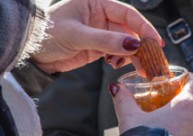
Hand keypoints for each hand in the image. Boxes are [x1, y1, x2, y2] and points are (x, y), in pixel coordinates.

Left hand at [32, 0, 160, 73]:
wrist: (31, 53)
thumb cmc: (47, 34)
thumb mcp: (77, 36)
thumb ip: (106, 40)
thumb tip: (133, 44)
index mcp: (97, 4)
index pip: (127, 14)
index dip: (144, 27)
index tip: (155, 42)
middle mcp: (102, 16)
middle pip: (131, 30)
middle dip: (142, 46)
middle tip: (152, 60)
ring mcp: (102, 33)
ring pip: (127, 43)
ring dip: (135, 56)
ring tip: (140, 68)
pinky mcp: (100, 47)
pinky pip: (119, 53)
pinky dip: (123, 60)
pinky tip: (117, 65)